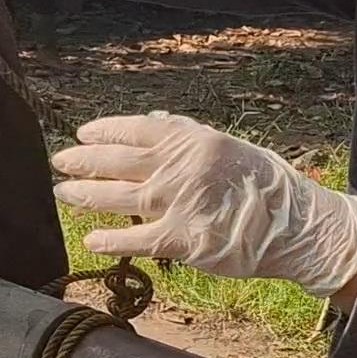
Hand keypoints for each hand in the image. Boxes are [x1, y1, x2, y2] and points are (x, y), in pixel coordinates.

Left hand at [52, 112, 356, 297]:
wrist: (295, 224)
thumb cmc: (262, 183)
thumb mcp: (226, 145)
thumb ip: (186, 133)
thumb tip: (152, 117)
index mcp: (191, 140)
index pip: (135, 129)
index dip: (104, 131)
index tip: (83, 133)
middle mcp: (179, 167)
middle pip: (118, 161)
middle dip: (83, 161)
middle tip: (60, 162)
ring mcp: (178, 202)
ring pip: (118, 197)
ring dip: (85, 195)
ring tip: (63, 193)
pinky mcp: (182, 239)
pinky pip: (136, 239)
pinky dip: (110, 240)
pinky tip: (90, 240)